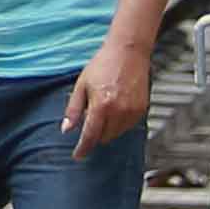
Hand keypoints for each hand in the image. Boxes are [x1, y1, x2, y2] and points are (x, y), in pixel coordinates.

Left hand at [65, 45, 152, 159]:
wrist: (128, 53)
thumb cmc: (103, 65)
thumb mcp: (81, 85)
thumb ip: (74, 110)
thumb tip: (66, 129)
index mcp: (101, 105)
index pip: (90, 135)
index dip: (83, 148)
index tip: (78, 156)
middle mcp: (119, 111)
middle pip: (104, 137)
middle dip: (95, 134)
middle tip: (90, 117)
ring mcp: (133, 111)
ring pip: (117, 133)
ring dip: (107, 129)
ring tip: (104, 107)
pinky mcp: (142, 109)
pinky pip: (128, 126)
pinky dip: (119, 123)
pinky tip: (115, 107)